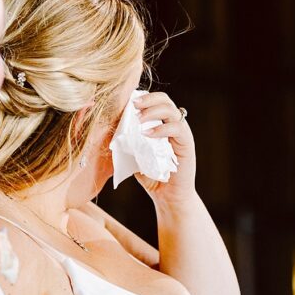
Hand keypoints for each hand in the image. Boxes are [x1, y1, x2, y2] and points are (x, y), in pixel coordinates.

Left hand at [132, 92, 197, 207]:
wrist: (167, 197)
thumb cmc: (151, 176)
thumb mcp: (134, 154)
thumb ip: (127, 140)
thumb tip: (108, 128)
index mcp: (162, 124)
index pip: (155, 101)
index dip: (143, 97)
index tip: (127, 100)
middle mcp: (173, 125)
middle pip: (165, 100)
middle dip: (148, 99)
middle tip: (132, 105)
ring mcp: (181, 134)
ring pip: (172, 110)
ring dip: (153, 111)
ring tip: (138, 119)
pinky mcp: (187, 144)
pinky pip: (177, 128)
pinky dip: (161, 129)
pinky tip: (147, 134)